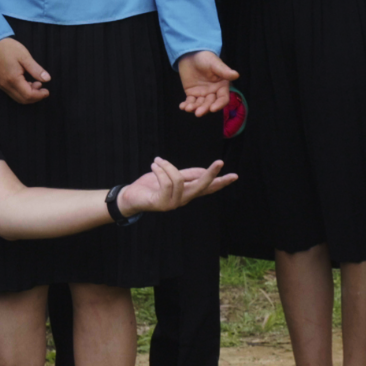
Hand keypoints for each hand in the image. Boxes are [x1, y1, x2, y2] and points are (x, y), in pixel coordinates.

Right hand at [0, 37, 51, 104]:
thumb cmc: (9, 48)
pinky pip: (13, 93)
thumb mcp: (25, 57)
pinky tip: (28, 82)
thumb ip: (36, 70)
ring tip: (37, 83)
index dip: (39, 95)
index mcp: (12, 79)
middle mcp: (5, 85)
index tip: (47, 91)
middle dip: (35, 97)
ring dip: (29, 95)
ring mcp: (1, 85)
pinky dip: (22, 92)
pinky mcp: (0, 83)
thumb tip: (47, 79)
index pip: (28, 95)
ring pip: (17, 98)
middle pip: (22, 100)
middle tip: (43, 88)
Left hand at [116, 156, 237, 214]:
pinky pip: (166, 182)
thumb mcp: (171, 176)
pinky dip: (160, 170)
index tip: (234, 175)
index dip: (221, 182)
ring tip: (157, 161)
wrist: (131, 196)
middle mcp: (183, 199)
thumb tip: (204, 171)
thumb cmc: (151, 186)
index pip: (208, 187)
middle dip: (210, 174)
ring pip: (178, 180)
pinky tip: (154, 165)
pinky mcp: (162, 204)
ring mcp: (173, 203)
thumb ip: (187, 174)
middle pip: (202, 187)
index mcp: (187, 191)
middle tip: (220, 162)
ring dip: (167, 166)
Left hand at [176, 50, 239, 117]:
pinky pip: (190, 101)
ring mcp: (202, 94)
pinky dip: (186, 105)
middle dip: (204, 109)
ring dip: (194, 108)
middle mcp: (213, 92)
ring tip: (188, 108)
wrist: (190, 54)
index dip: (219, 105)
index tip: (212, 109)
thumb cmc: (205, 58)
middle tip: (198, 113)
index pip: (222, 99)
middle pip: (210, 104)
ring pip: (200, 104)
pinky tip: (182, 106)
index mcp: (221, 86)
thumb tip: (236, 75)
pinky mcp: (192, 93)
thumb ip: (224, 71)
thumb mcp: (215, 63)